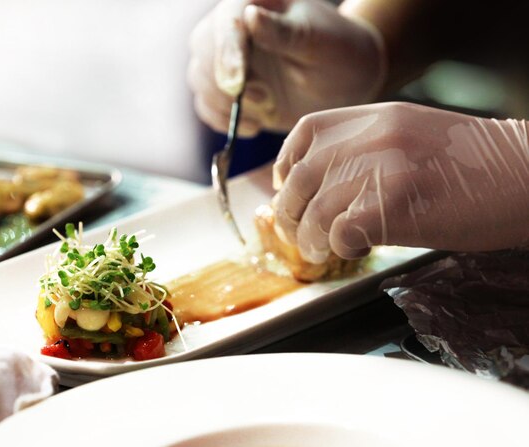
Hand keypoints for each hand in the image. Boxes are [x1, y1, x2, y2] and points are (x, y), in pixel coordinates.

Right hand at [187, 0, 385, 136]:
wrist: (344, 84)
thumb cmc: (338, 54)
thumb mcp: (318, 42)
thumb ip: (283, 32)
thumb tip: (250, 16)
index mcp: (256, 2)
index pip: (227, 20)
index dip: (228, 52)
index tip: (237, 84)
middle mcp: (234, 27)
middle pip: (203, 51)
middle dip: (226, 82)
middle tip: (264, 98)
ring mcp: (226, 59)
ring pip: (200, 80)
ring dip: (227, 104)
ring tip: (267, 109)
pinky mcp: (225, 89)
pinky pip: (205, 105)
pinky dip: (223, 120)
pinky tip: (254, 124)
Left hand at [272, 102, 528, 260]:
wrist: (527, 177)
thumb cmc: (474, 166)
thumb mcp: (414, 133)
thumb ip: (368, 145)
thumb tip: (323, 179)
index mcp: (377, 115)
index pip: (307, 131)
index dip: (287, 163)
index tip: (288, 189)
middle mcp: (375, 135)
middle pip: (302, 176)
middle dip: (291, 211)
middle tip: (298, 232)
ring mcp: (385, 167)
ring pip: (317, 209)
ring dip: (310, 237)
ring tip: (319, 250)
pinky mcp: (396, 205)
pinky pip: (342, 230)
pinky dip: (339, 246)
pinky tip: (354, 249)